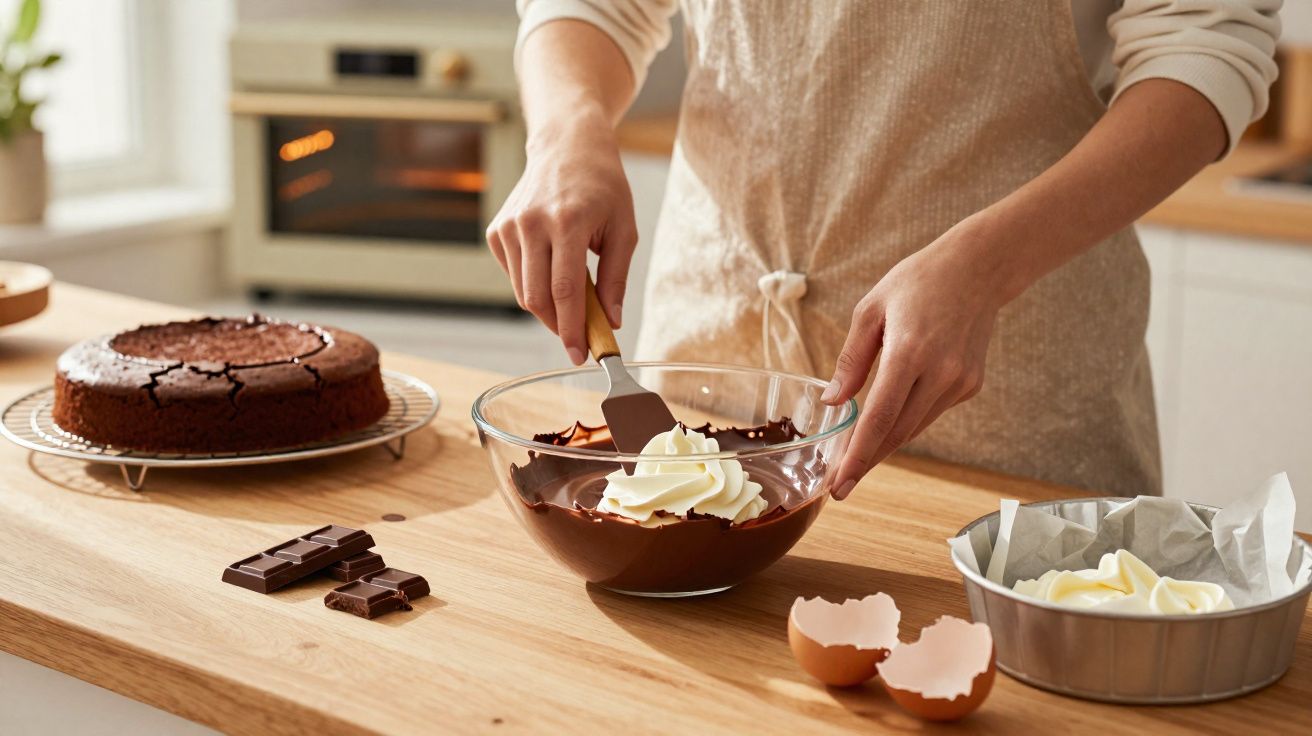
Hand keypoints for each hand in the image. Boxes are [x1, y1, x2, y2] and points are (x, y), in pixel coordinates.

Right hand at [486, 115, 637, 364]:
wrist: (567, 146)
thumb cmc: (603, 187)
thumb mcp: (623, 229)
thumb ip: (616, 278)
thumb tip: (612, 321)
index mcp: (566, 222)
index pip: (564, 290)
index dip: (571, 329)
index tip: (580, 354)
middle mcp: (531, 224)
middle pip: (537, 297)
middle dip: (559, 326)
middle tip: (580, 338)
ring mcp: (509, 226)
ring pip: (522, 292)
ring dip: (548, 308)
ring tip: (573, 300)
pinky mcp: (497, 231)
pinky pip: (514, 276)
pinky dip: (533, 285)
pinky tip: (551, 267)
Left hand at [822, 218, 1012, 499]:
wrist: (979, 268)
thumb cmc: (917, 282)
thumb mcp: (870, 310)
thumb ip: (851, 360)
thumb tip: (833, 403)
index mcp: (909, 352)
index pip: (879, 419)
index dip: (858, 457)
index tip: (840, 485)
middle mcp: (940, 373)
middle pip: (897, 433)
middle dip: (866, 462)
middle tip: (840, 486)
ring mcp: (960, 382)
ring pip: (914, 428)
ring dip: (884, 446)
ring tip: (855, 463)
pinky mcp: (970, 385)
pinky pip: (930, 413)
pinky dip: (906, 422)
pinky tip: (887, 424)